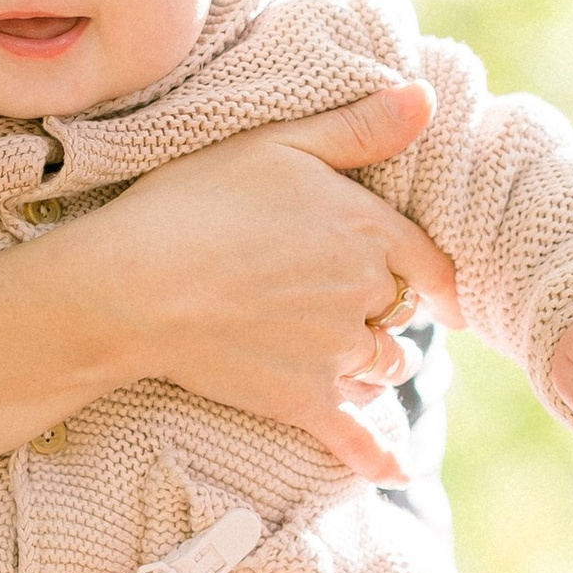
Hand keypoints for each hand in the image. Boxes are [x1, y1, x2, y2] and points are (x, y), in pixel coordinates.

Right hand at [69, 79, 459, 473]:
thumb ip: (357, 127)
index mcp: (368, 231)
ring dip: (374, 365)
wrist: (132, 285)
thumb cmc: (194, 202)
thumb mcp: (277, 144)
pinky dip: (380, 459)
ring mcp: (336, 354)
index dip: (434, 277)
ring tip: (341, 356)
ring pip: (384, 368)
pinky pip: (357, 438)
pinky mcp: (302, 401)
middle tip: (345, 306)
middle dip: (385, 312)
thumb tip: (428, 99)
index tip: (439, 292)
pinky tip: (397, 473)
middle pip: (400, 314)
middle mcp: (364, 295)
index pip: (430, 262)